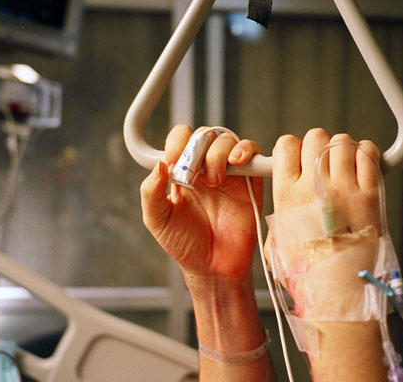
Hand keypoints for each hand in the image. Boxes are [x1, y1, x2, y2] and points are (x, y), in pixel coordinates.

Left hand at [140, 125, 263, 279]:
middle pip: (204, 135)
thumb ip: (151, 193)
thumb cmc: (186, 245)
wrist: (213, 267)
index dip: (176, 144)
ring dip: (217, 154)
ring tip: (213, 181)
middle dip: (196, 149)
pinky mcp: (250, 181)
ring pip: (226, 140)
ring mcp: (229, 173)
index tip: (172, 163)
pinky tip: (236, 163)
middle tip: (193, 174)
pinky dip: (245, 150)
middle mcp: (205, 168)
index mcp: (182, 172)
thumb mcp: (158, 220)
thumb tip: (157, 165)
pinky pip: (252, 153)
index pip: (180, 139)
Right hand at [269, 129, 386, 381]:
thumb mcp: (277, 244)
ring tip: (345, 168)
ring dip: (344, 150)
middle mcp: (314, 187)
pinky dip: (367, 155)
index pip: (286, 145)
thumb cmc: (309, 275)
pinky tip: (363, 168)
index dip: (293, 147)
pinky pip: (369, 154)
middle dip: (319, 146)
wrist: (340, 292)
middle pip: (315, 137)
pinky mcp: (370, 194)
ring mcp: (344, 188)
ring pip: (343, 142)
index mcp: (287, 195)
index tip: (299, 157)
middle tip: (324, 163)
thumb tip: (282, 201)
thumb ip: (279, 215)